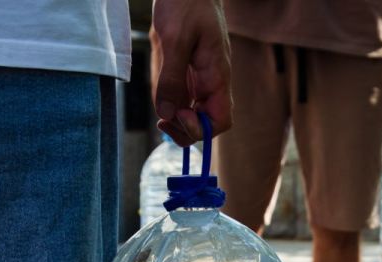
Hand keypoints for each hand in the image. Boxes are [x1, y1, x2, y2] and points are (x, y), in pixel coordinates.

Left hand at [150, 0, 231, 145]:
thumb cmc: (187, 3)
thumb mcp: (175, 39)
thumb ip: (171, 79)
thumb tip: (167, 114)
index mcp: (216, 75)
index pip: (221, 119)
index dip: (201, 129)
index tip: (179, 118)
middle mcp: (212, 81)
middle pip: (207, 122)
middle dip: (186, 128)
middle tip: (163, 121)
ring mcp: (201, 78)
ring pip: (193, 112)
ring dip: (177, 119)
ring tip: (161, 112)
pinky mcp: (189, 72)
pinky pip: (183, 97)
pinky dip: (172, 105)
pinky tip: (161, 99)